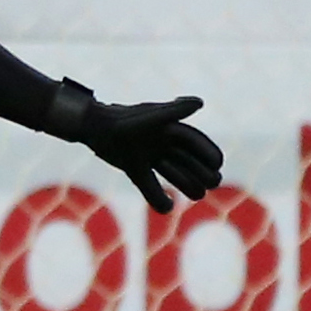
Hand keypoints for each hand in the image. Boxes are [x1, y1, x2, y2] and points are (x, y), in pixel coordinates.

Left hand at [49, 82, 223, 213]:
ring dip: (187, 182)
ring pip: (173, 171)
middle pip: (187, 158)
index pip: (194, 141)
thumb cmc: (122, 120)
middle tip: (214, 183)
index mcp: (167, 127)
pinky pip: (150, 183)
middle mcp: (160, 141)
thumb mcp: (150, 118)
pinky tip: (168, 208)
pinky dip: (158, 196)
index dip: (207, 152)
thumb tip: (200, 102)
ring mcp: (147, 154)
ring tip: (199, 195)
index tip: (218, 164)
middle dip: (201, 170)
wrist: (92, 127)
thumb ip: (174, 111)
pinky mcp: (133, 166)